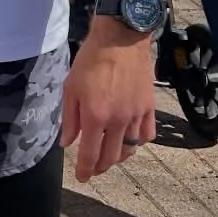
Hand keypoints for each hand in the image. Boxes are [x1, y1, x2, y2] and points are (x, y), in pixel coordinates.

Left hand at [62, 15, 155, 181]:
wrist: (121, 38)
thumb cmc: (91, 60)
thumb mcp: (71, 88)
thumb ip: (69, 119)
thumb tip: (68, 143)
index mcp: (95, 117)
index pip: (90, 154)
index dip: (85, 170)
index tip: (82, 178)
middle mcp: (118, 120)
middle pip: (111, 157)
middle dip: (100, 167)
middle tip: (93, 169)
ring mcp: (136, 115)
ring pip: (130, 149)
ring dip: (119, 157)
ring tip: (110, 156)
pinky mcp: (149, 107)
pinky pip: (147, 135)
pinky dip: (139, 142)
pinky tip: (130, 140)